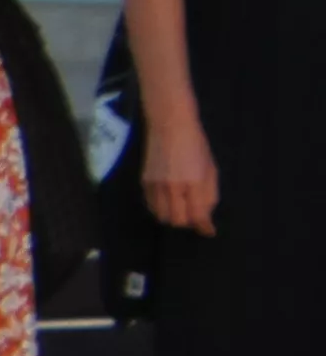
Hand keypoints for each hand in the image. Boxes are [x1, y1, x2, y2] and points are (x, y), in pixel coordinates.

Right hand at [143, 115, 220, 235]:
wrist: (169, 125)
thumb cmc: (196, 146)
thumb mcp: (210, 171)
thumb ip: (209, 197)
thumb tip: (206, 222)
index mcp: (193, 183)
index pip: (197, 216)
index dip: (204, 226)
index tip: (209, 230)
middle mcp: (172, 187)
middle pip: (177, 221)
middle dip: (188, 221)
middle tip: (194, 213)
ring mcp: (155, 185)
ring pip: (161, 216)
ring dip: (173, 216)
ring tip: (180, 206)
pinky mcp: (144, 182)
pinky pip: (150, 206)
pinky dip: (160, 209)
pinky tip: (167, 200)